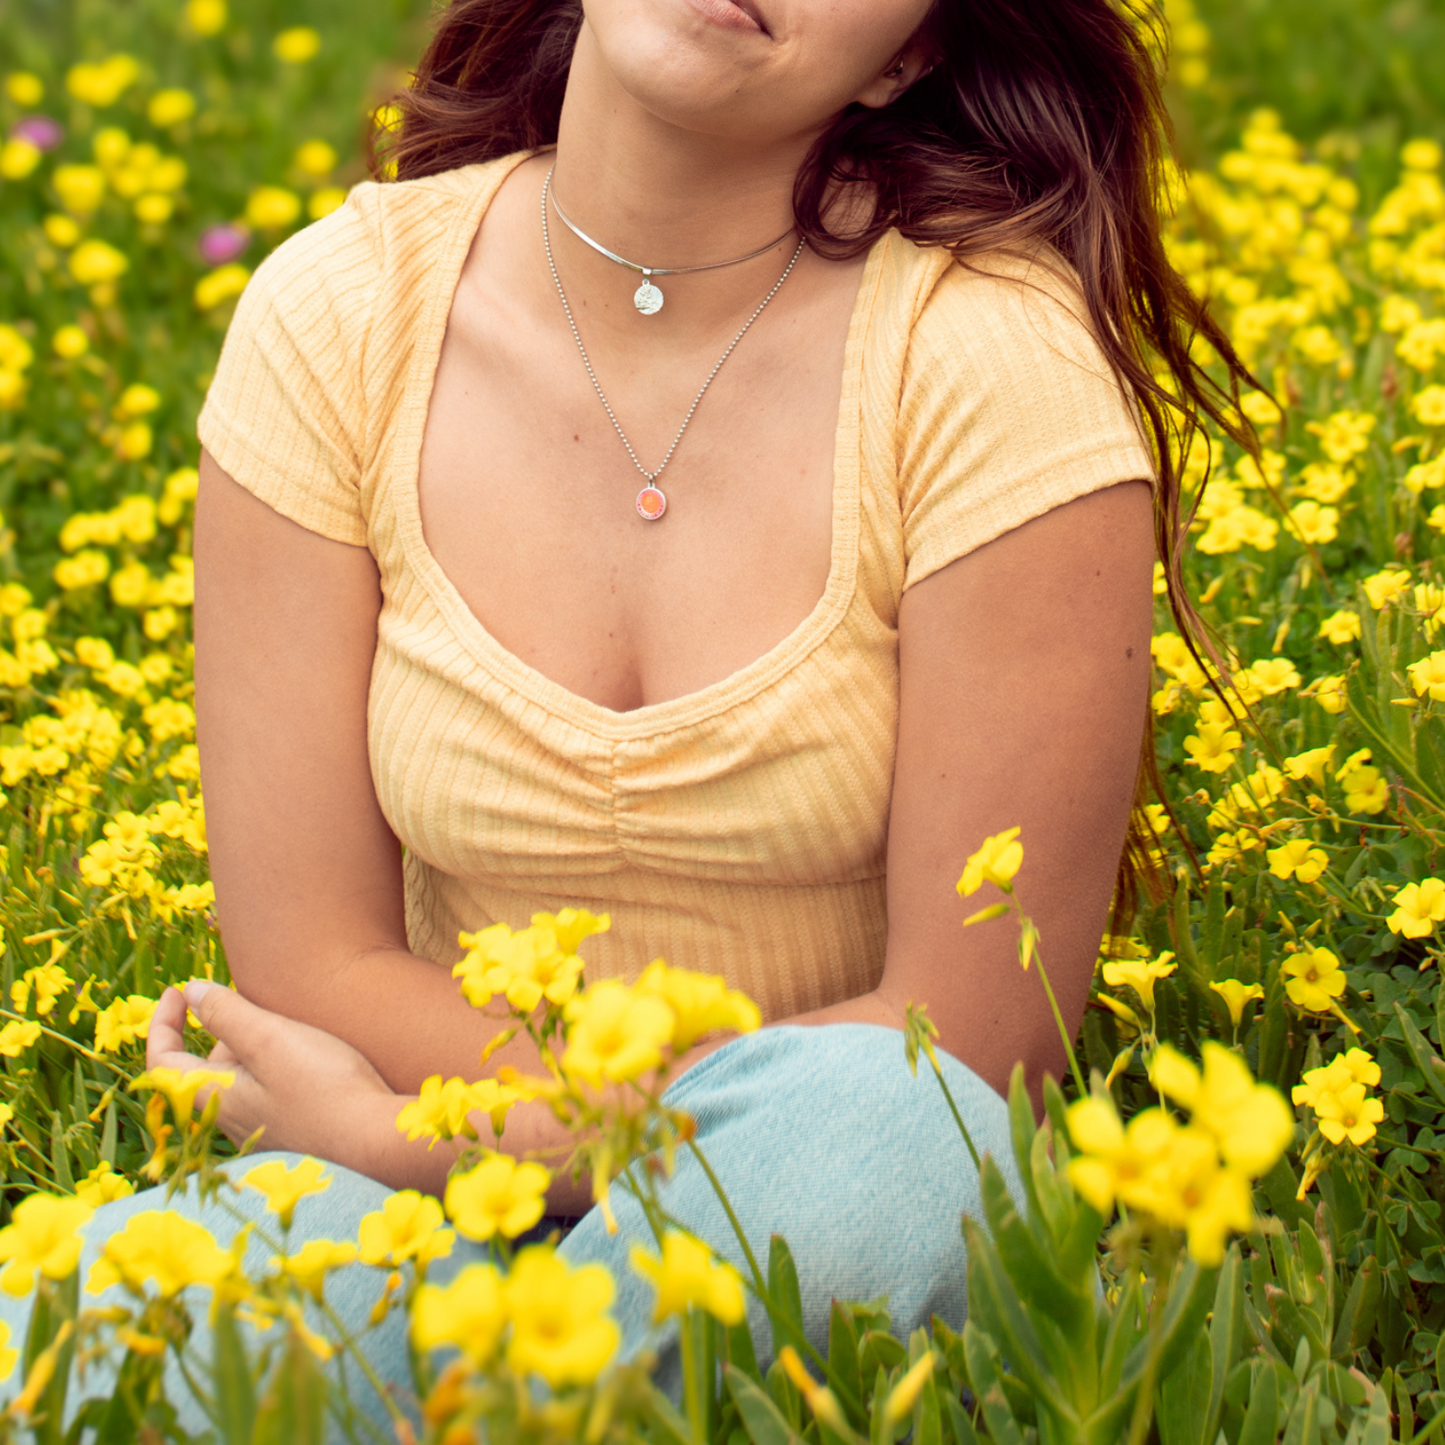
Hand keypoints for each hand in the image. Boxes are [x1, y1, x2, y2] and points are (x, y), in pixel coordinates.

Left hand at [146, 980, 398, 1171]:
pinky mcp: (290, 1130)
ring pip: (239, 1078)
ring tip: (290, 1024)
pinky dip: (273, 1064)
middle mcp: (230, 1118)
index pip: (163, 1062)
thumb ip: (228, 1013)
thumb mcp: (271, 1039)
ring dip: (252, 1046)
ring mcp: (261, 1128)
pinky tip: (309, 1056)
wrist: (374, 1141)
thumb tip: (191, 992)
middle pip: (206, 1067)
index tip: (178, 991)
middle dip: (223, 1029)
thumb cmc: (323, 1088)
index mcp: (215, 1096)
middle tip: (259, 1001)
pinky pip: (266, 1090)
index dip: (162, 1023)